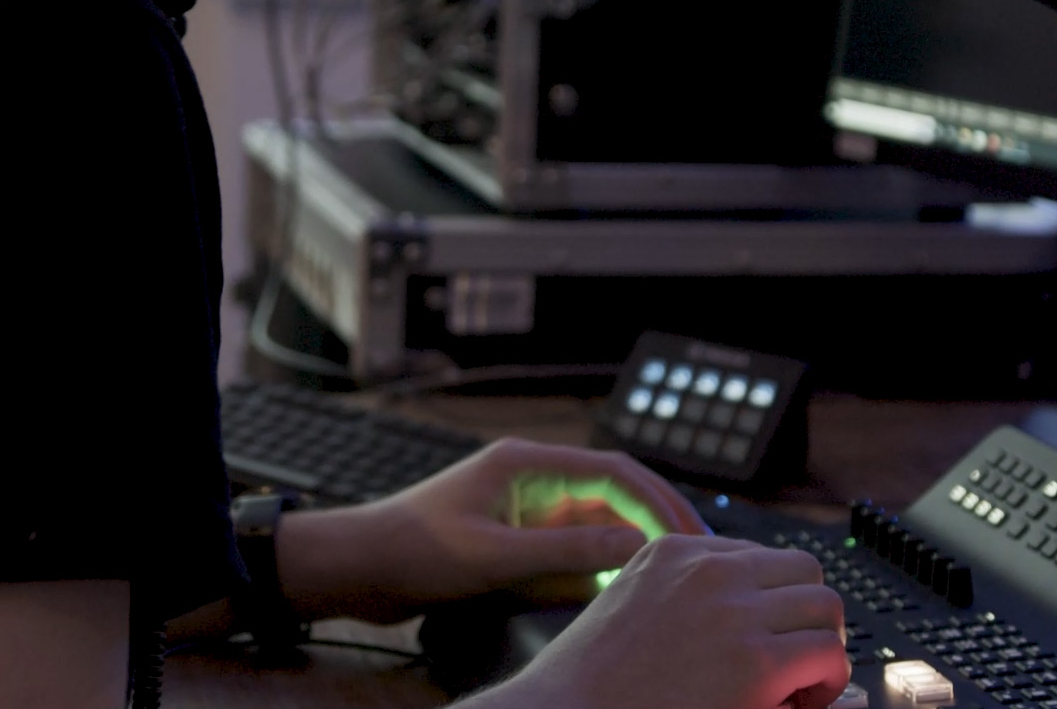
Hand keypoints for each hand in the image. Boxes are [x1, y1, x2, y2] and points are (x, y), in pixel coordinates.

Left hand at [274, 437, 706, 621]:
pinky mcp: (517, 539)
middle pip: (613, 495)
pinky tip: (621, 590)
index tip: (689, 534)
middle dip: (655, 521)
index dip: (658, 500)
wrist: (360, 568)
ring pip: (598, 524)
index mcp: (527, 464)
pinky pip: (573, 550)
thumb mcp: (495, 556)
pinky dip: (599, 568)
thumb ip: (567, 552)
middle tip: (697, 556)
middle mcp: (532, 481)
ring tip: (669, 577)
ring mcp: (526, 510)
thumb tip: (636, 547)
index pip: (613, 471)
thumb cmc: (413, 550)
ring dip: (631, 546)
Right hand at [480, 534, 849, 708]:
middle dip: (805, 617)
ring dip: (819, 647)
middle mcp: (709, 571)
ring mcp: (734, 613)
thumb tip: (749, 616)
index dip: (771, 604)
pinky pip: (828, 654)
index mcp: (675, 553)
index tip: (763, 638)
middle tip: (789, 663)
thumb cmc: (592, 684)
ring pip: (826, 609)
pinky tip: (792, 705)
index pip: (761, 558)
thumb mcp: (634, 607)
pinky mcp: (756, 663)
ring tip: (792, 688)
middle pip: (804, 572)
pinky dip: (825, 682)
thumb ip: (686, 599)